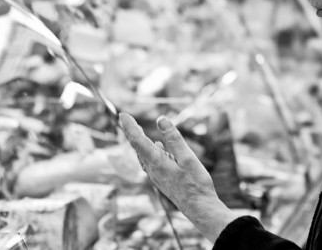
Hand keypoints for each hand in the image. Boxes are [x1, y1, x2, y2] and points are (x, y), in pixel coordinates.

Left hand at [119, 112, 240, 241]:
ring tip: (138, 130)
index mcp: (156, 162)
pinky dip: (149, 150)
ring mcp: (156, 176)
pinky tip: (157, 147)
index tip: (122, 114)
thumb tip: (161, 119)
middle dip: (131, 132)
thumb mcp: (187, 157)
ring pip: (143, 155)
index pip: (138, 140)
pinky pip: (150, 161)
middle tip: (125, 119)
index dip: (129, 126)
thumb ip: (173, 138)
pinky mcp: (162, 180)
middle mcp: (152, 169)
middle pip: (137, 147)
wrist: (199, 208)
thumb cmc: (195, 183)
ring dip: (139, 141)